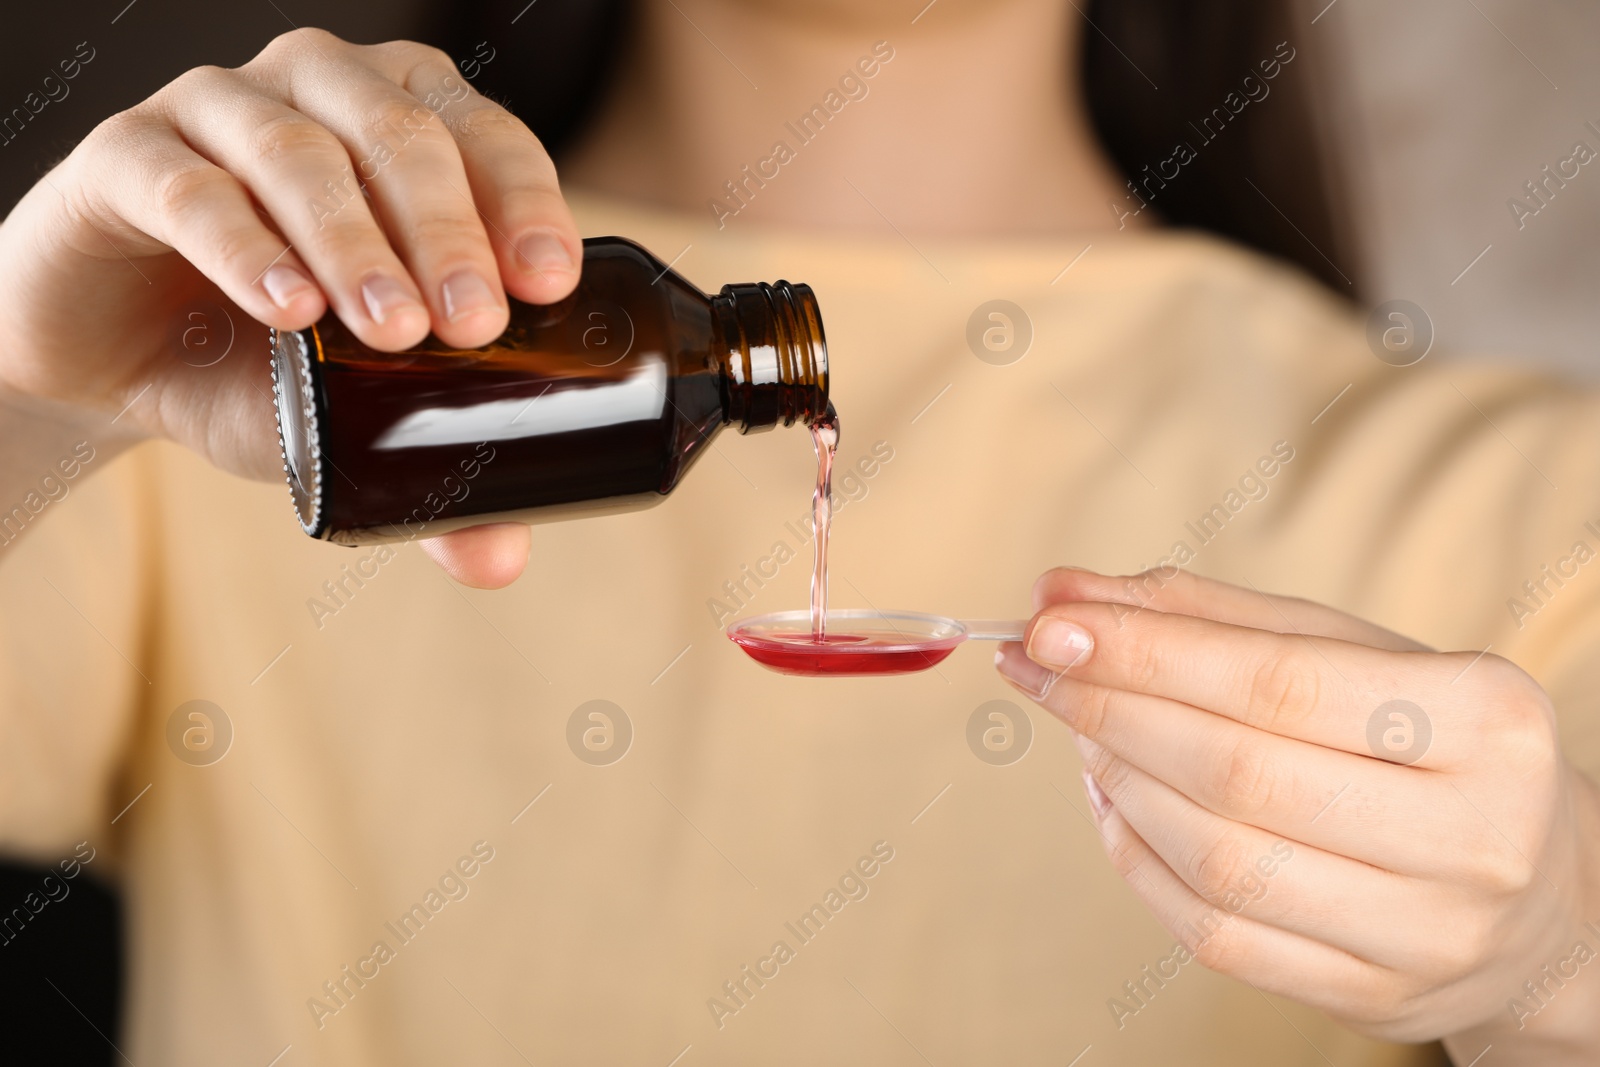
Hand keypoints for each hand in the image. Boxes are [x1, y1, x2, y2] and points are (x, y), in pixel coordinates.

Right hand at [0, 28, 580, 586]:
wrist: (111, 363)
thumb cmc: (258, 360)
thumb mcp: (354, 413)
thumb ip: (430, 468)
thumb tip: (502, 558)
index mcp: (401, 123)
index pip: (482, 133)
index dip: (521, 197)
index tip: (546, 282)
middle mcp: (317, 93)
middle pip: (398, 133)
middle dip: (446, 230)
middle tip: (473, 325)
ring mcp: (216, 111)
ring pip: (298, 149)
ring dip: (354, 241)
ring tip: (392, 331)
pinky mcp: (123, 155)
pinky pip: (186, 185)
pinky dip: (244, 244)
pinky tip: (288, 310)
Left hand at [995, 567, 1599, 1062]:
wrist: (1540, 895)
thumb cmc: (1424, 744)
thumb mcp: (1347, 654)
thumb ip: (1207, 617)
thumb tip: (1063, 594)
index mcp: (1485, 720)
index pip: (1279, 681)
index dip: (1148, 653)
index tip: (1050, 622)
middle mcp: (1472, 835)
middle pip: (1238, 772)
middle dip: (1111, 707)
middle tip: (1038, 663)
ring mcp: (1425, 932)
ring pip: (1216, 858)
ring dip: (1117, 778)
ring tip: (1081, 723)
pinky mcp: (1372, 997)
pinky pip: (1214, 931)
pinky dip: (1137, 856)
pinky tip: (1112, 797)